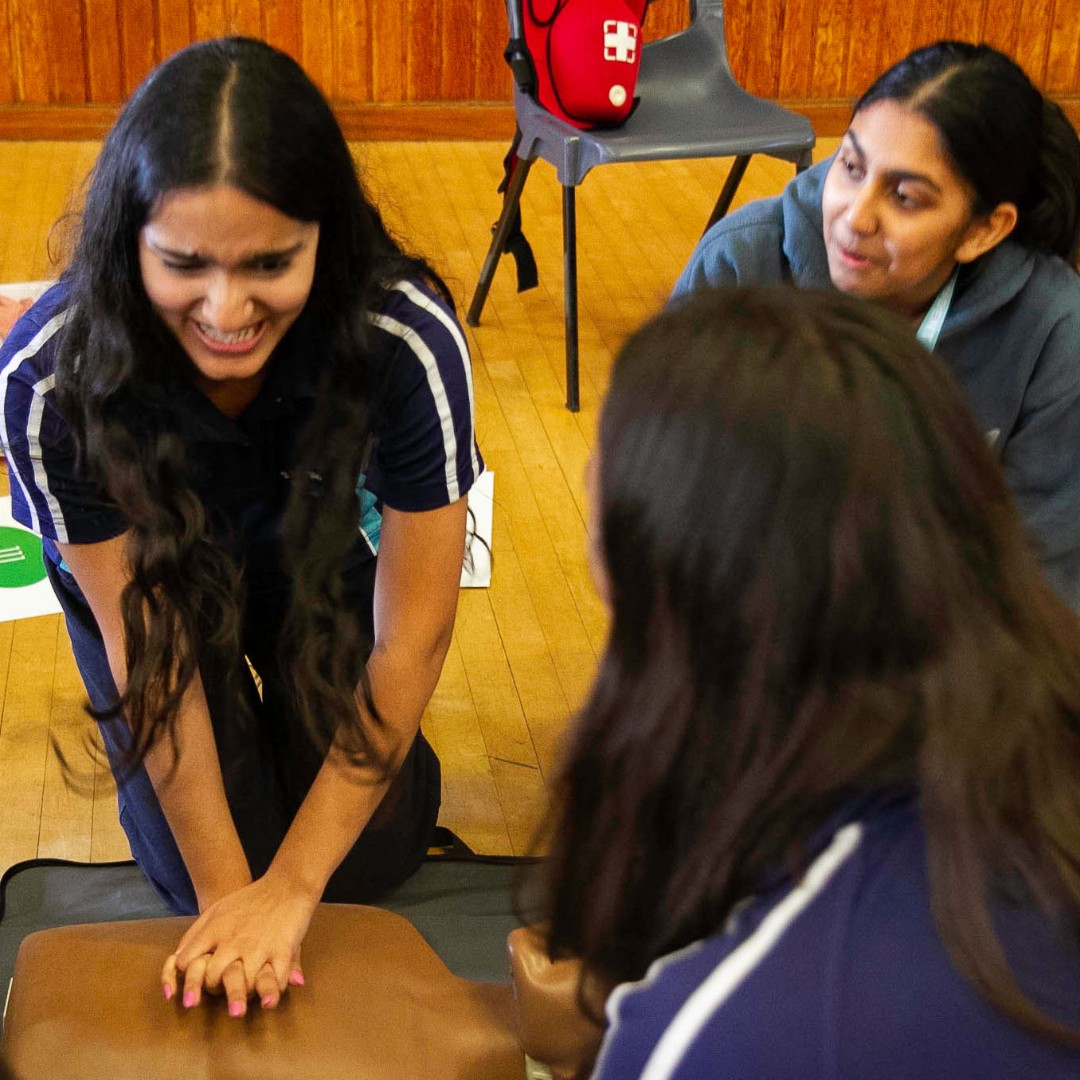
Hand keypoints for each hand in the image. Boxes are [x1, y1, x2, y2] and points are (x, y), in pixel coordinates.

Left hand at [161, 872, 317, 1016]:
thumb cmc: (249, 900)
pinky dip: (271, 993)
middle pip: (212, 976)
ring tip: (237, 1011)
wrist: (286, 885)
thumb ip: (197, 934)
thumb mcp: (217, 909)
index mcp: (214, 929)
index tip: (190, 989)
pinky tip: (267, 1001)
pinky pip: (276, 977)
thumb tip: (178, 963)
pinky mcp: (282, 949)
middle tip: (215, 996)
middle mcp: (233, 940)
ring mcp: (258, 947)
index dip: (185, 979)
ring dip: (240, 997)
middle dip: (212, 990)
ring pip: (243, 981)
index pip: (186, 961)